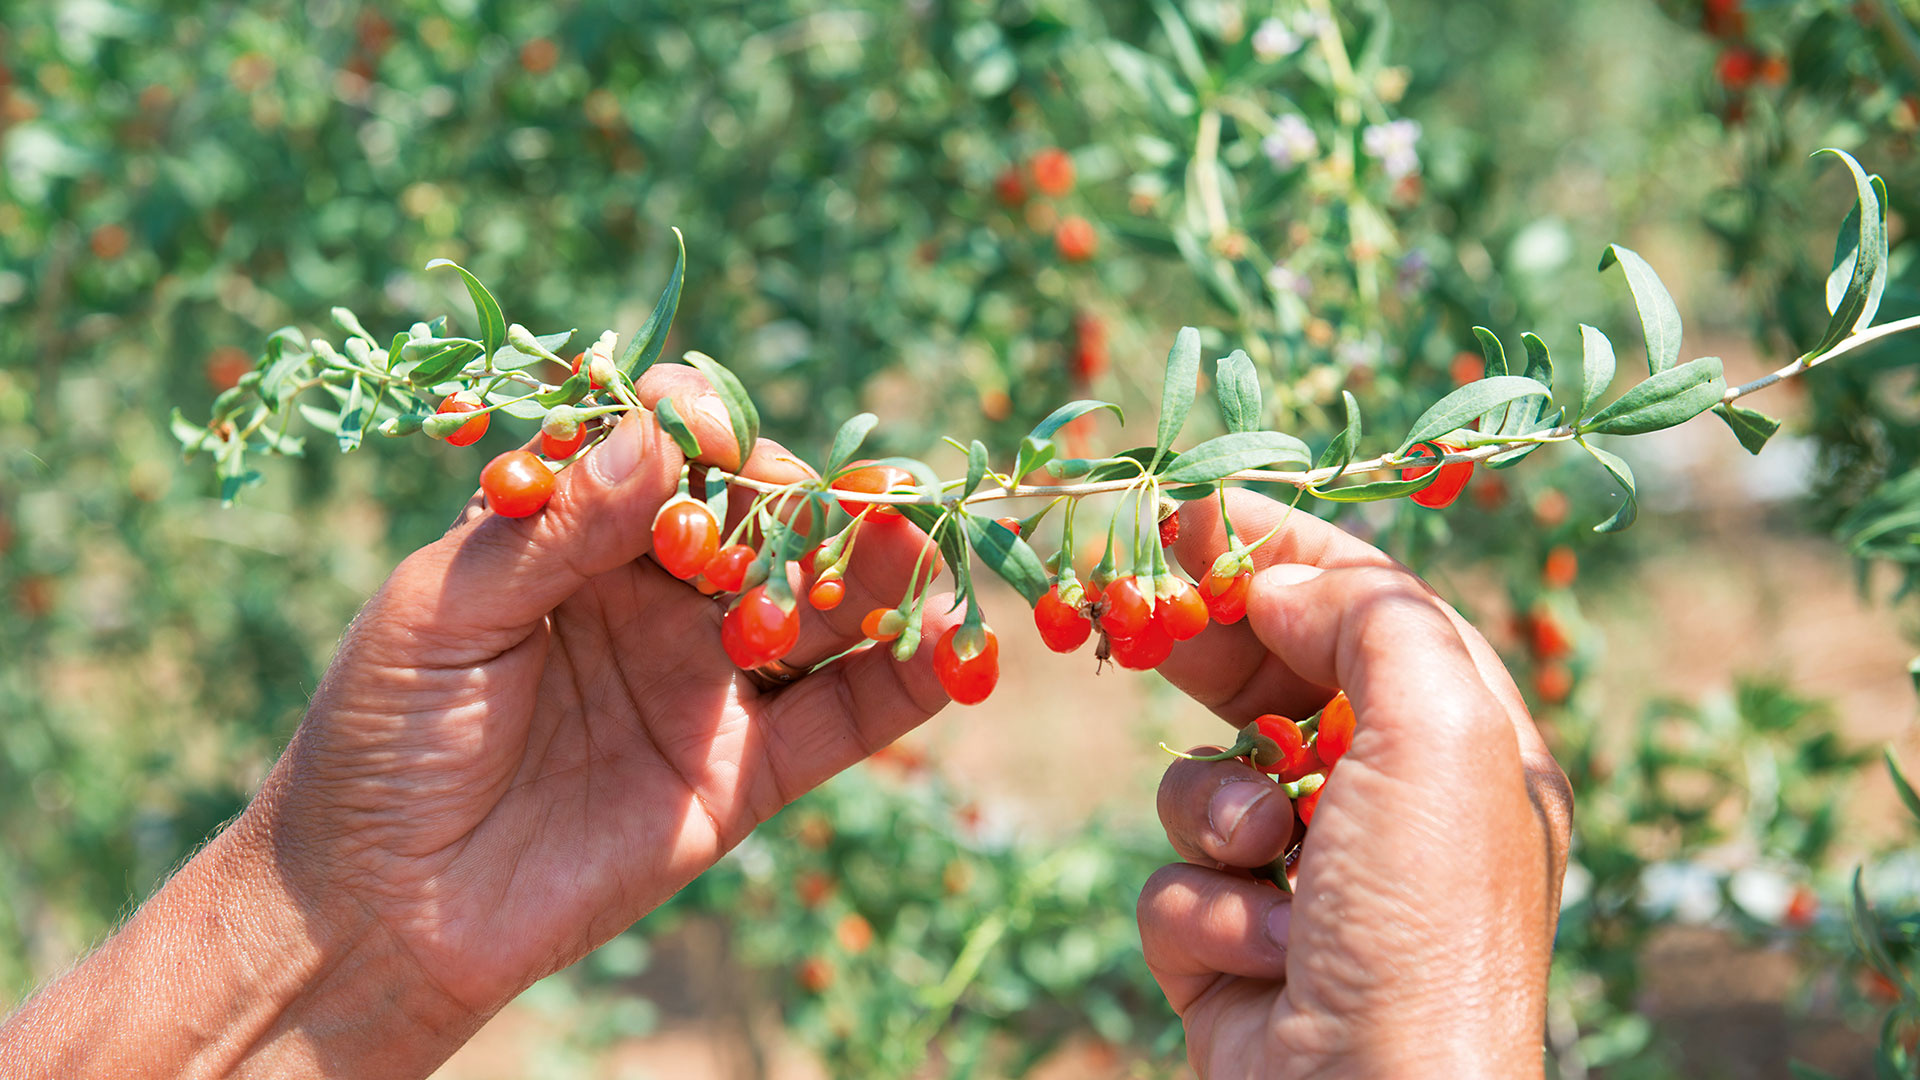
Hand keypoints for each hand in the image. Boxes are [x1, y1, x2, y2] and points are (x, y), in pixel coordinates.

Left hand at [277, 365, 961, 1004]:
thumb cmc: (379, 742)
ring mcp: (705, 682)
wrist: (379, 914)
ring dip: (885, 577)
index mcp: (572, 538)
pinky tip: (960, 647)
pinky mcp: (744, 772)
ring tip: (934, 549)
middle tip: (869, 494)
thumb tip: (657, 437)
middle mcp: (654, 598)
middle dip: (816, 503)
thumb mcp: (444, 615)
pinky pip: (841, 719)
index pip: (664, 459)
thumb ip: (554, 529)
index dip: (702, 433)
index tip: (719, 431)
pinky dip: (907, 683)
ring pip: (817, 613)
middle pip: (763, 527)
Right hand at [1137, 490, 1572, 1077]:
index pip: (1372, 610)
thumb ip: (1370, 618)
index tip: (1195, 510)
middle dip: (1217, 651)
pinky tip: (1262, 958)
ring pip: (1206, 781)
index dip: (1286, 552)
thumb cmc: (1426, 922)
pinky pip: (1177, 879)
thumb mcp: (1439, 733)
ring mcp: (1310, 881)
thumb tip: (1282, 584)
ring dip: (1218, 812)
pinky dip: (1204, 911)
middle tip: (1142, 607)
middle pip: (1278, 679)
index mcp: (1469, 749)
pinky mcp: (1236, 949)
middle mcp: (1393, 808)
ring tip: (1264, 860)